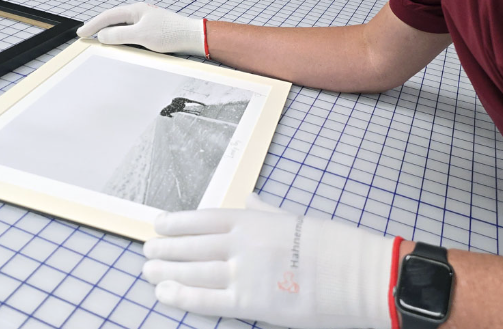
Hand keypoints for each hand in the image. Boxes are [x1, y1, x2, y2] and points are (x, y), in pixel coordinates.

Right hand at [76, 3, 205, 56]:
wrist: (192, 36)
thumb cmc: (169, 33)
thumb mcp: (141, 35)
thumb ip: (119, 35)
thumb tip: (102, 36)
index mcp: (135, 10)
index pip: (108, 16)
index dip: (92, 25)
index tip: (81, 34)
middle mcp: (138, 13)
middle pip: (113, 20)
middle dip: (98, 27)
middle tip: (84, 36)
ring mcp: (145, 21)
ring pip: (121, 27)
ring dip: (109, 33)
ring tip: (97, 40)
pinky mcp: (151, 30)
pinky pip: (130, 33)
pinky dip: (120, 38)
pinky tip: (118, 44)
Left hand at [143, 194, 395, 328]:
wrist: (355, 273)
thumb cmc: (331, 245)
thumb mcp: (294, 218)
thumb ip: (266, 211)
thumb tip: (250, 200)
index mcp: (252, 220)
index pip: (203, 218)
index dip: (177, 223)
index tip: (159, 224)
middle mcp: (241, 243)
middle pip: (192, 245)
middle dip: (166, 249)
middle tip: (146, 251)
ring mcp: (243, 273)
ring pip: (193, 271)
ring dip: (166, 271)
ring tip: (148, 271)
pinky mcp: (249, 302)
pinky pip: (207, 300)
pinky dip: (182, 296)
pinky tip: (164, 292)